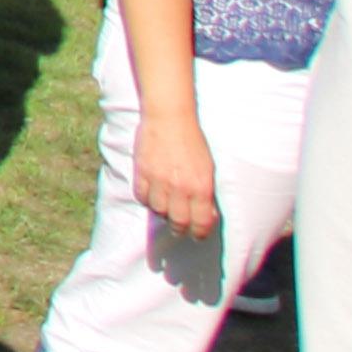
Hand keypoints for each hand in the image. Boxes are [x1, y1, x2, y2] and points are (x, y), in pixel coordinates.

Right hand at [134, 114, 220, 245]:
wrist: (170, 116)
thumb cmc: (193, 140)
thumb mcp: (208, 167)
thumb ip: (206, 190)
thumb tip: (206, 212)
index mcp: (201, 186)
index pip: (201, 222)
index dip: (200, 233)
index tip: (198, 235)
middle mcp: (180, 187)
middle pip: (178, 222)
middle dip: (180, 229)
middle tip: (181, 229)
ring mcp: (160, 180)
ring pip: (159, 211)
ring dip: (163, 213)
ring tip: (166, 208)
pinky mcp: (142, 172)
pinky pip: (142, 196)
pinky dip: (147, 199)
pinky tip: (153, 195)